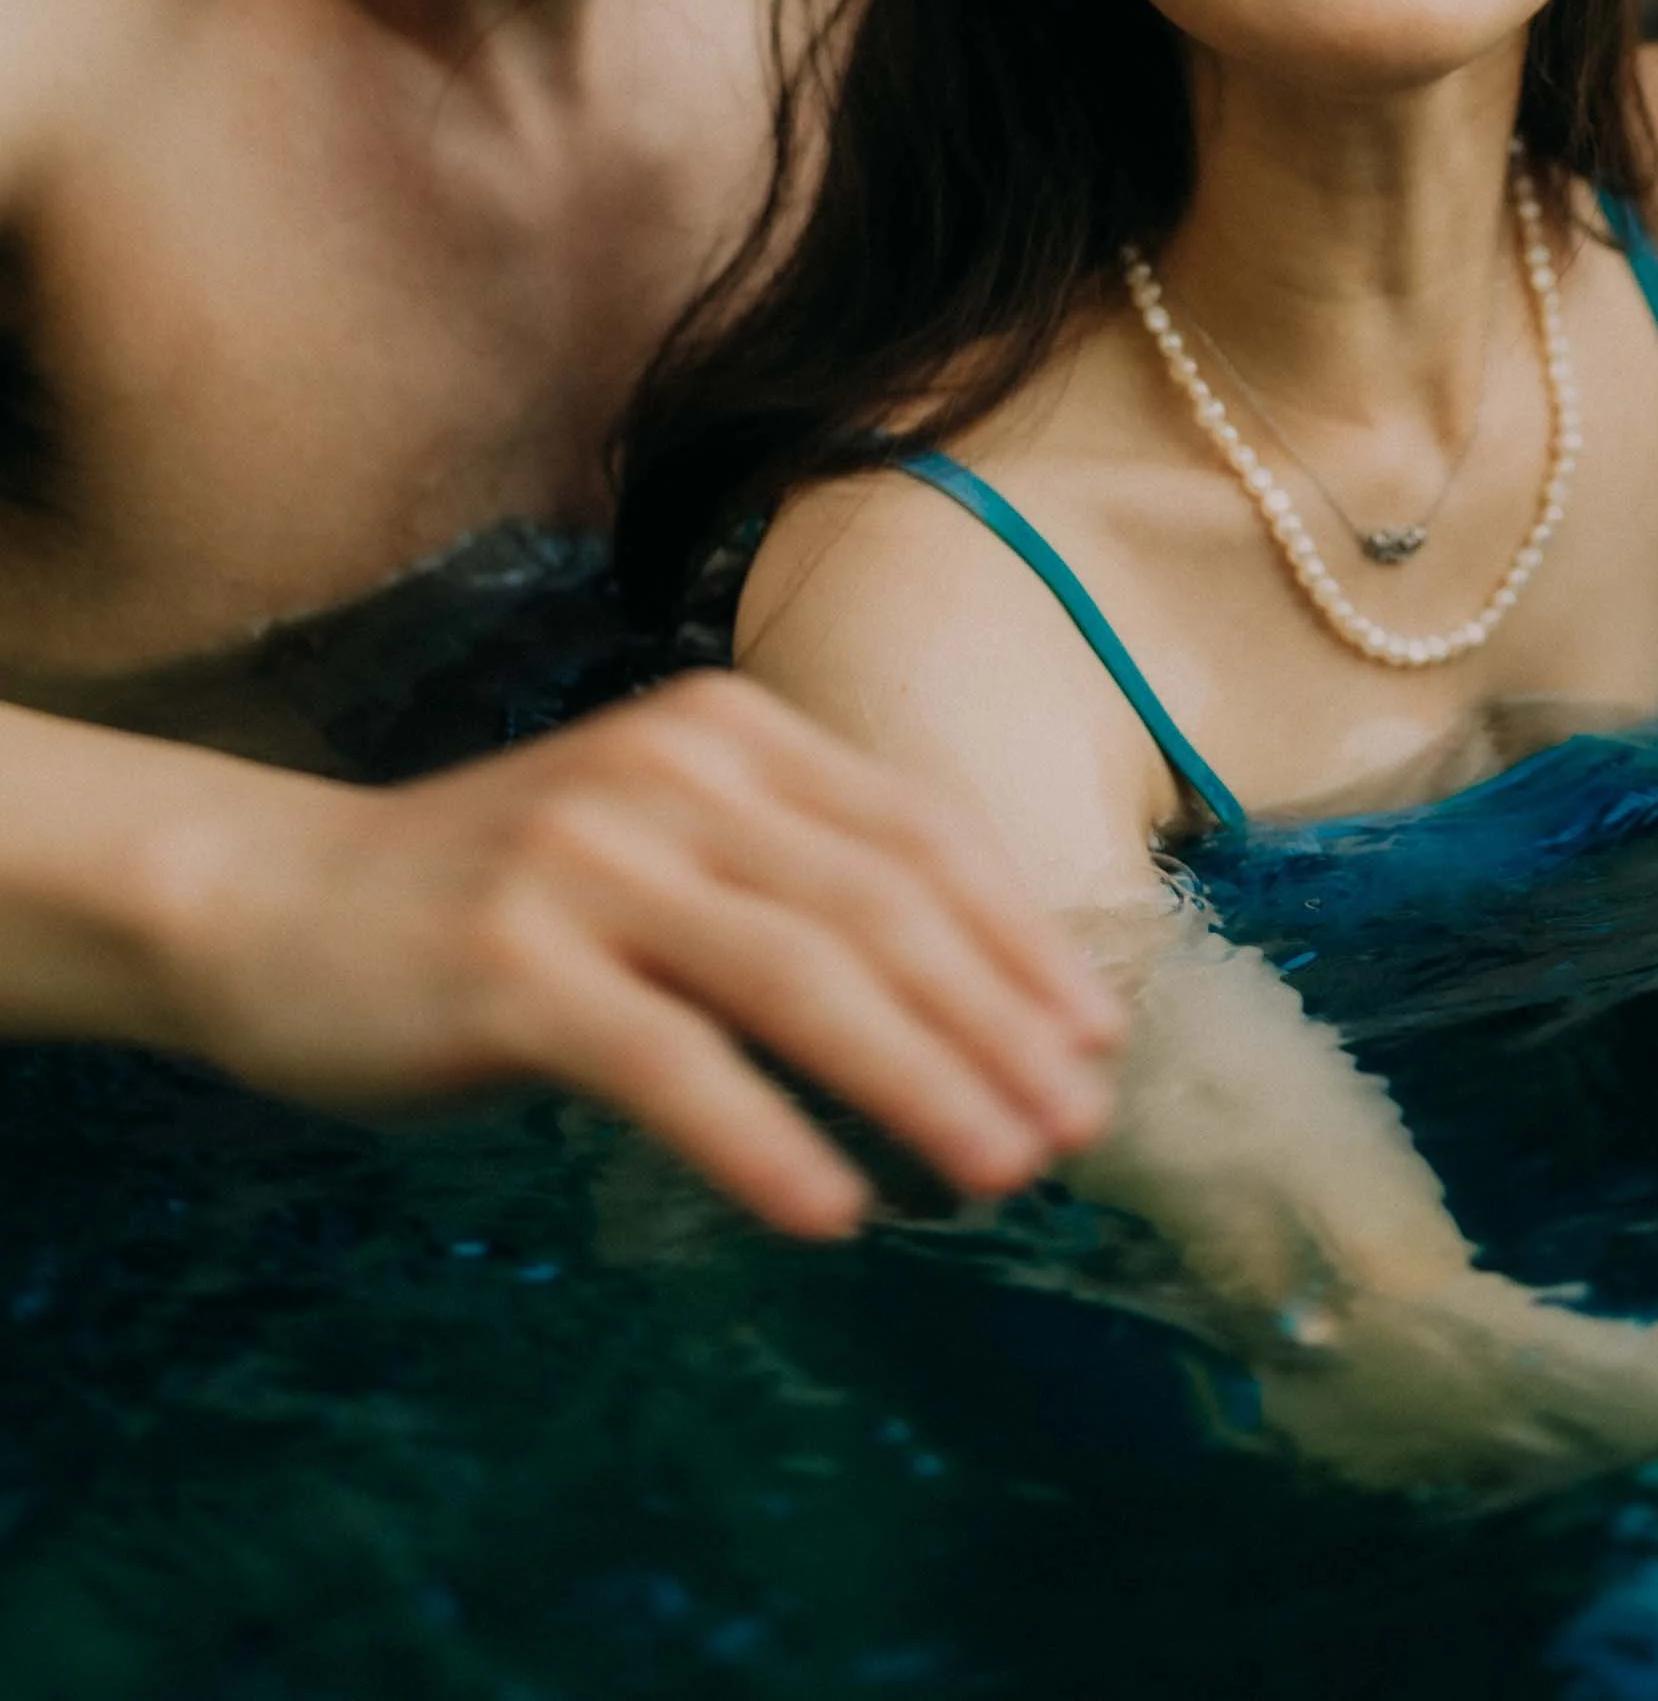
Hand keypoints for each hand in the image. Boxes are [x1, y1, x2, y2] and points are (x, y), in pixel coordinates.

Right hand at [144, 675, 1122, 1234]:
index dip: (1021, 940)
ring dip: (919, 1084)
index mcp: (727, 732)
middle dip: (997, 1024)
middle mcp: (670, 775)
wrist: (276, 906)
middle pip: (881, 907)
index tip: (1095, 1038)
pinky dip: (764, 1140)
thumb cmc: (496, 901)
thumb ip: (788, 883)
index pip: (917, 834)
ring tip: (997, 1172)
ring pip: (802, 979)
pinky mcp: (513, 966)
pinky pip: (671, 1063)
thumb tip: (973, 1005)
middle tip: (1073, 1128)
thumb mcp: (659, 847)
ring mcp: (588, 863)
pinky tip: (834, 1210)